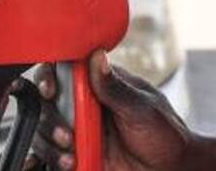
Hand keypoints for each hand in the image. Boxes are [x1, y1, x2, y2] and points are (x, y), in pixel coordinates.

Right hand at [26, 50, 192, 170]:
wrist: (171, 168)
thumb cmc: (164, 132)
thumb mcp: (142, 108)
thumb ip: (116, 87)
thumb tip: (97, 56)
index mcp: (99, 83)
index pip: (64, 70)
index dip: (49, 76)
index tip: (50, 90)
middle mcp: (83, 105)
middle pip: (46, 103)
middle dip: (50, 119)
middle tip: (67, 135)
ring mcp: (77, 131)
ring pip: (43, 131)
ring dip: (49, 145)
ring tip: (70, 157)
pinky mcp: (76, 154)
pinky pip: (50, 156)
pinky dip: (44, 160)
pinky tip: (57, 164)